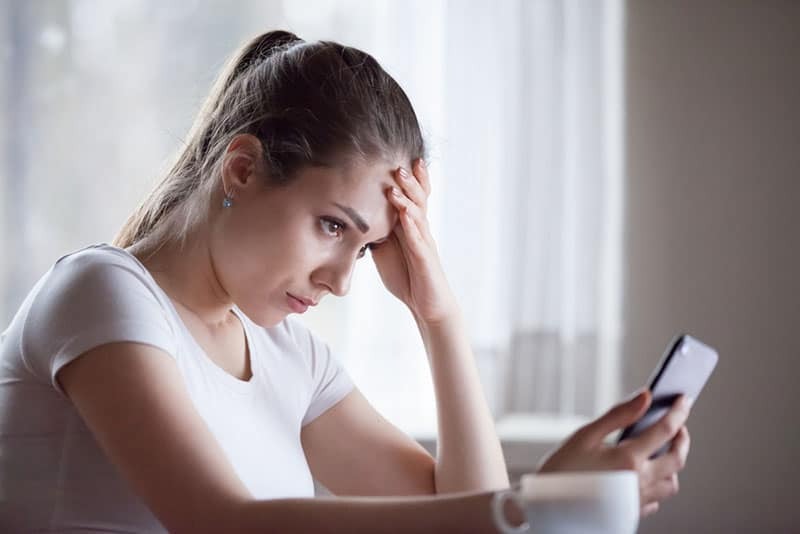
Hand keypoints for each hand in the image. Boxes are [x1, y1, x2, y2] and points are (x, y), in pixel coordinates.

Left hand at [370, 159, 457, 323]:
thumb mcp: (385, 250)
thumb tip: (354, 218)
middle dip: (409, 179)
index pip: (410, 196)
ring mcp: (424, 243)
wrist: (427, 304)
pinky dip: (411, 225)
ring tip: (399, 180)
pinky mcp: (425, 259)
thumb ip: (375, 232)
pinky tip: (404, 215)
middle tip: (399, 160)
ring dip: (408, 196)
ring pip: (418, 213)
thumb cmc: (408, 276)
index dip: (407, 178)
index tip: (396, 156)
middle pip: (417, 198)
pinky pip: (419, 239)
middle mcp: (420, 230)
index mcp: (410, 226)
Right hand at [537, 391, 691, 517]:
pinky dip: (656, 485)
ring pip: (671, 483)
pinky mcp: (631, 512)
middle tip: (679, 425)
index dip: (678, 411)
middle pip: (677, 459)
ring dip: (672, 465)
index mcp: (629, 459)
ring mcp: (637, 500)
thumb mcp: (585, 435)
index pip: (665, 430)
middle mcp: (639, 481)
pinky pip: (655, 500)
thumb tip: (644, 397)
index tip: (682, 399)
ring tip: (660, 452)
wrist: (547, 507)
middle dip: (682, 439)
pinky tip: (643, 475)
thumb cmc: (561, 470)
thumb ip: (619, 415)